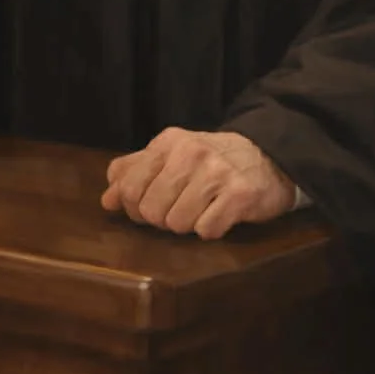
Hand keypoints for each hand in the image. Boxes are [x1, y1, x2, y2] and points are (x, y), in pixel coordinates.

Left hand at [101, 128, 295, 239]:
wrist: (267, 156)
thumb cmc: (210, 161)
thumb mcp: (170, 157)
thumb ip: (134, 173)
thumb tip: (107, 200)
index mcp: (168, 142)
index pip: (130, 189)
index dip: (136, 208)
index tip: (153, 204)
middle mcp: (191, 152)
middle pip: (152, 212)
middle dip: (164, 219)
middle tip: (182, 207)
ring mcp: (217, 172)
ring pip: (178, 224)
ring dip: (189, 225)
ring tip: (203, 209)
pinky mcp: (240, 194)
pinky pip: (206, 231)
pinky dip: (211, 229)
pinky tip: (221, 214)